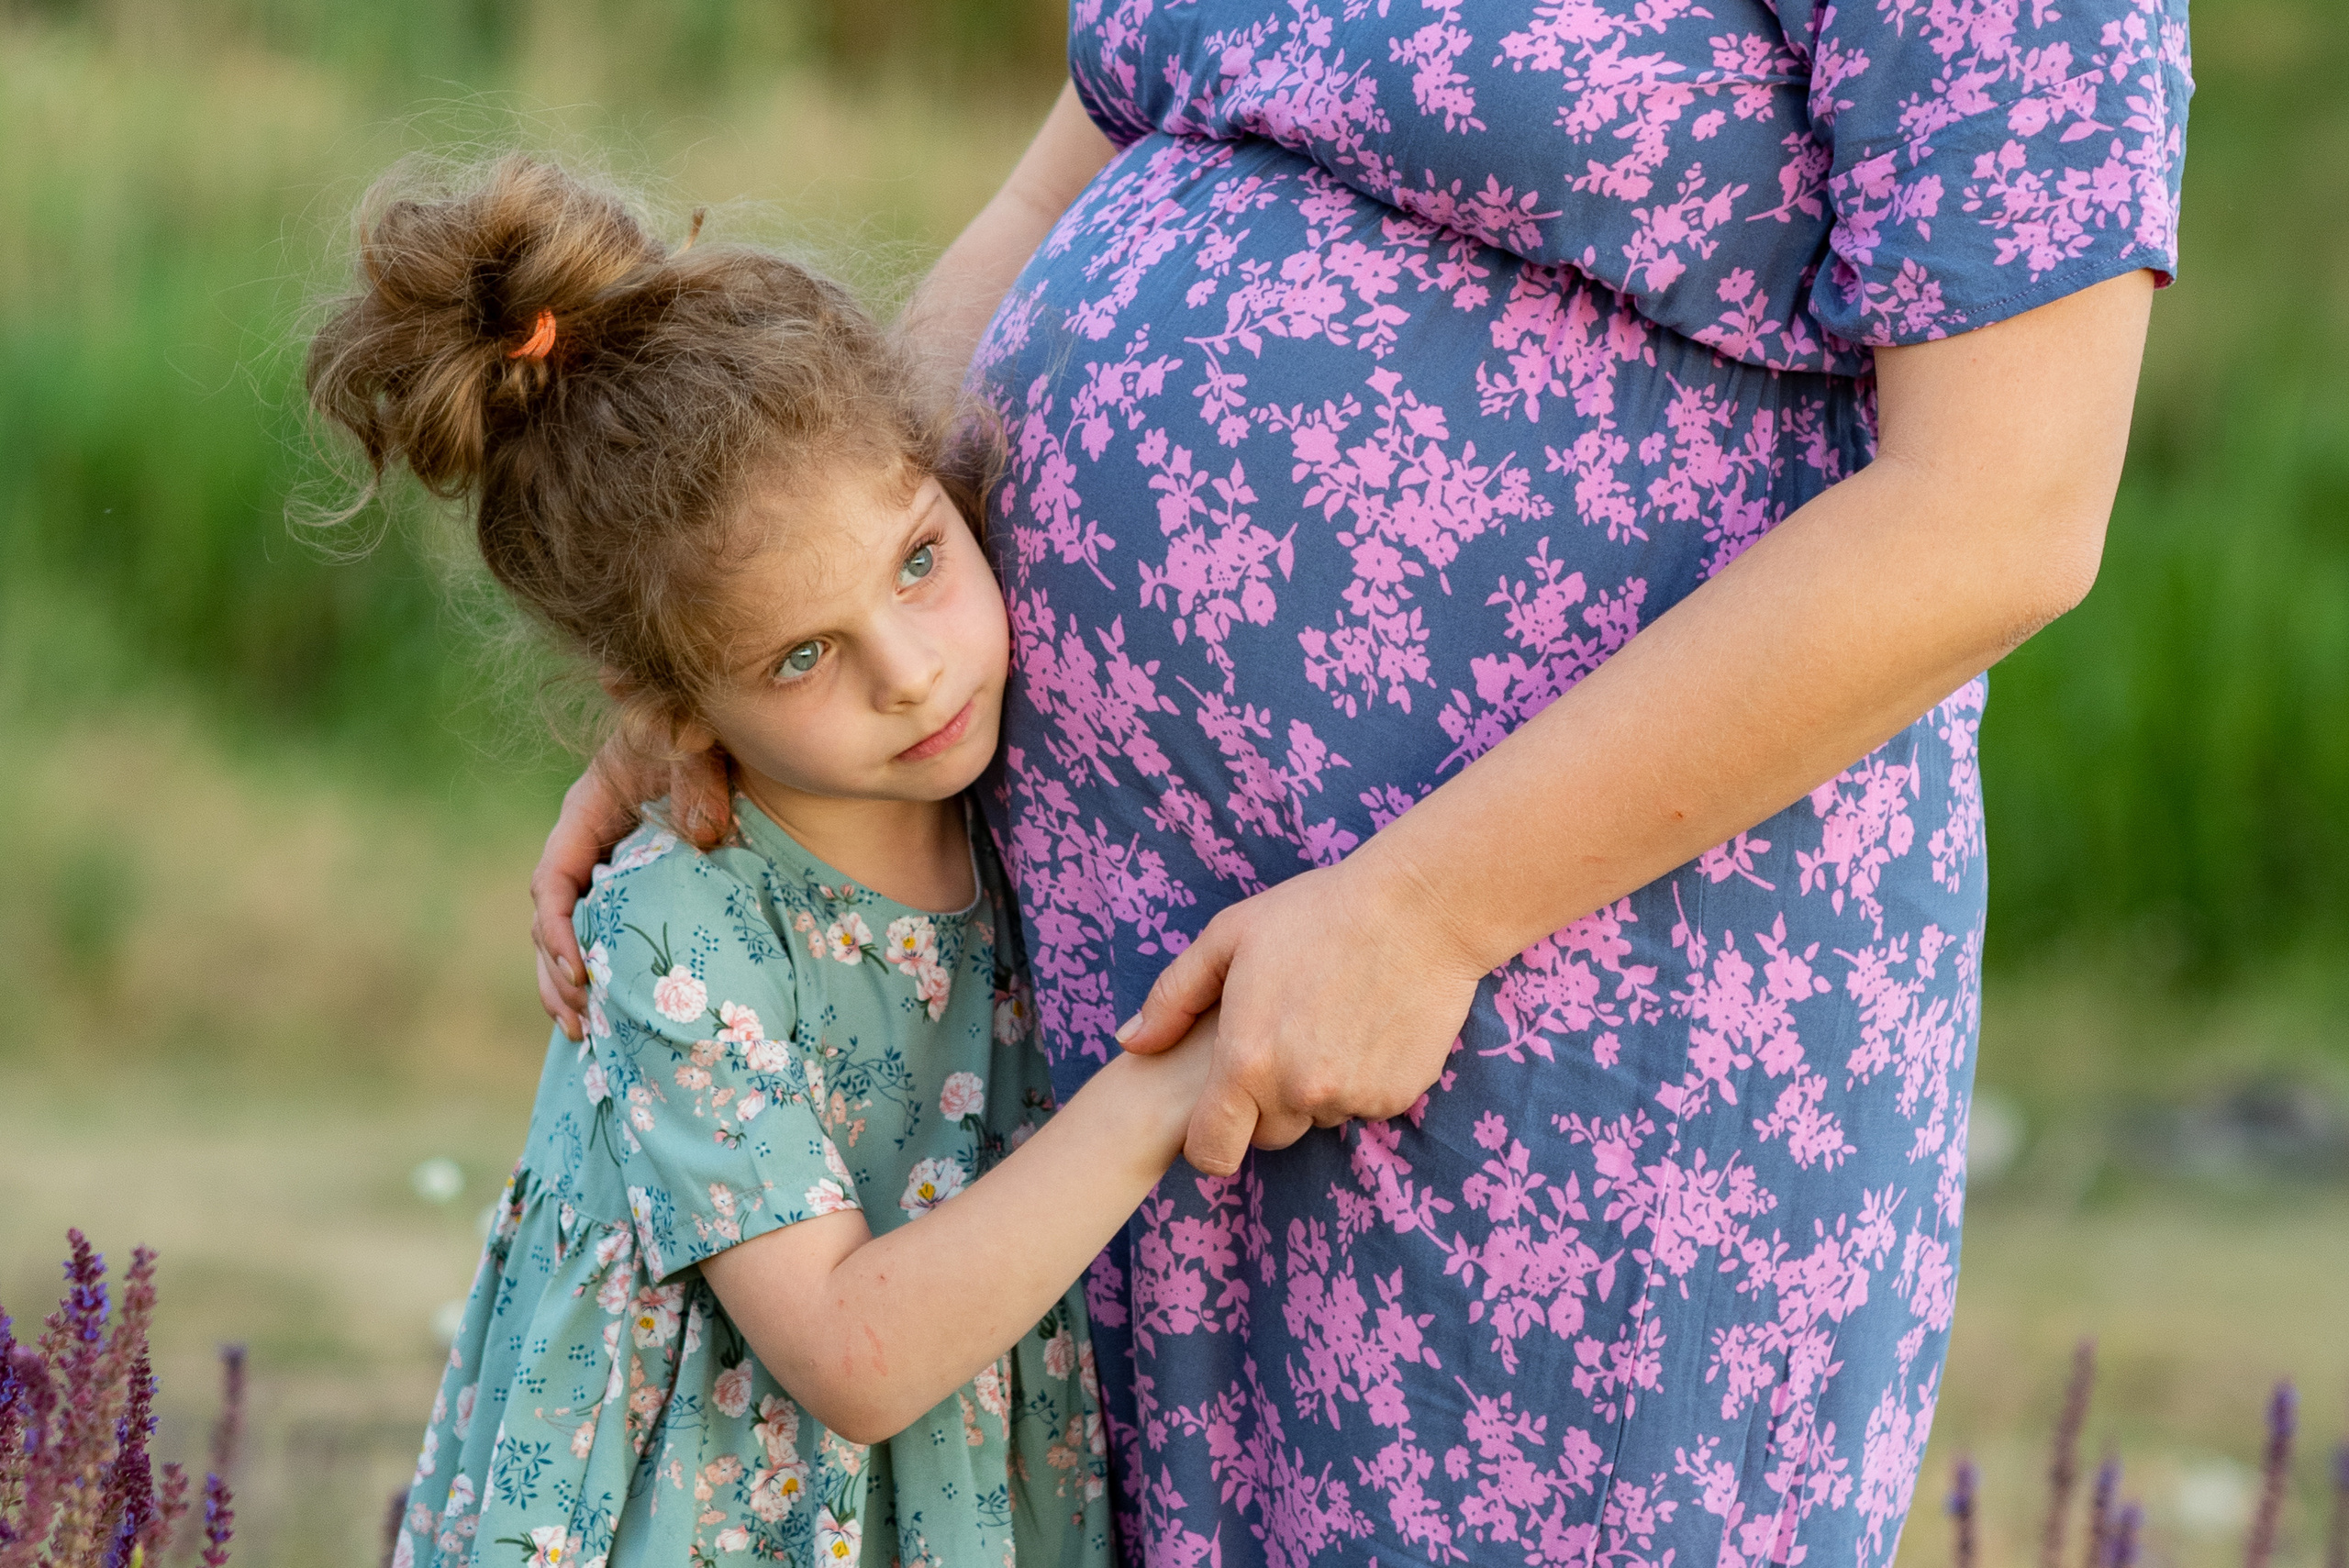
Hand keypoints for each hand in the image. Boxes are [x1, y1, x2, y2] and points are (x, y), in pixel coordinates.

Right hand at [530, 742, 732, 1038]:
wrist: (712, 728)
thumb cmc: (695, 730)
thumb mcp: (695, 746)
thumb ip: (698, 783)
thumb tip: (704, 837)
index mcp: (584, 812)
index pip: (552, 879)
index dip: (557, 929)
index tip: (578, 970)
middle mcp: (584, 844)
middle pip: (548, 919)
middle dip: (556, 974)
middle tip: (580, 1021)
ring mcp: (603, 866)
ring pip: (566, 934)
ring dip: (567, 985)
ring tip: (582, 1035)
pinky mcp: (628, 884)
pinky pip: (600, 932)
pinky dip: (600, 972)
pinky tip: (609, 1014)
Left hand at [1115, 857, 1488, 1175]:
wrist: (1416, 910)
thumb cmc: (1315, 913)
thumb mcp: (1228, 938)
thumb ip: (1173, 998)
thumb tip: (1131, 1043)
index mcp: (1247, 1063)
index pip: (1212, 1154)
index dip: (1209, 1140)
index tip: (1218, 1113)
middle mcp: (1299, 1094)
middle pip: (1268, 1136)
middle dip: (1266, 1105)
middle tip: (1282, 1040)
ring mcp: (1353, 1098)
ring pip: (1318, 1118)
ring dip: (1315, 1090)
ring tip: (1326, 1021)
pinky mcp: (1398, 1095)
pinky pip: (1364, 1105)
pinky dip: (1361, 1079)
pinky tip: (1365, 1024)